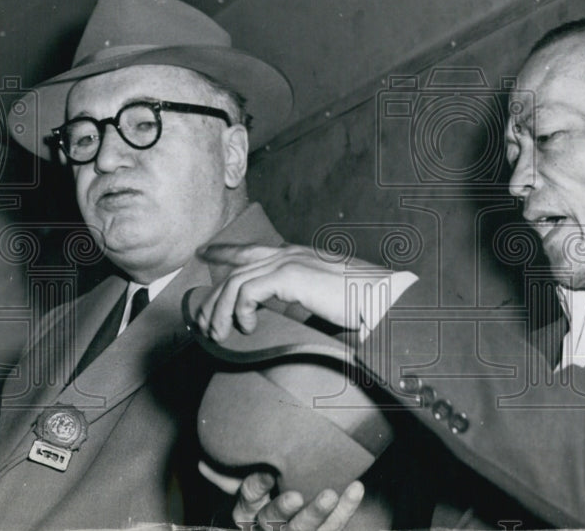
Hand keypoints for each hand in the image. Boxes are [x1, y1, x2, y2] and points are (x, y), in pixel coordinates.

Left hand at [196, 243, 382, 339]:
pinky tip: (249, 327)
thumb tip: (285, 315)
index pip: (252, 249)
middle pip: (236, 266)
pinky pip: (248, 292)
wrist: (382, 296)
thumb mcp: (324, 296)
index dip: (226, 251)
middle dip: (214, 295)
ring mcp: (289, 262)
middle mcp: (289, 253)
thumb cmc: (362, 300)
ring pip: (236, 281)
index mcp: (298, 255)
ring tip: (220, 334)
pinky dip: (242, 312)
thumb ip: (302, 297)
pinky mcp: (289, 276)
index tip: (206, 254)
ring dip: (221, 311)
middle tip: (203, 321)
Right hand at [199, 463, 363, 530]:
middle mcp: (266, 530)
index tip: (268, 473)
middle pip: (273, 524)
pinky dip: (346, 510)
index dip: (256, 488)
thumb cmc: (261, 505)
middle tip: (297, 496)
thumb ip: (228, 477)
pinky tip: (356, 488)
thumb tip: (204, 464)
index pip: (247, 502)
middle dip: (283, 511)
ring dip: (319, 514)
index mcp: (247, 516)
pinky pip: (332, 529)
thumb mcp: (245, 496)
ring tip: (332, 494)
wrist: (277, 528)